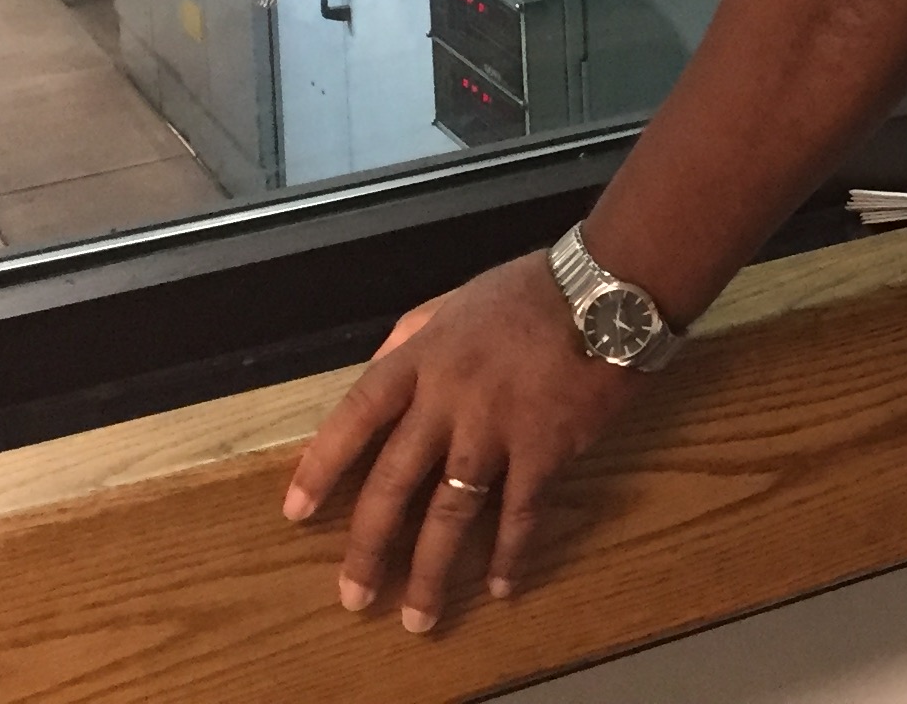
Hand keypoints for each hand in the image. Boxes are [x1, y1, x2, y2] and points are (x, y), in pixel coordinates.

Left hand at [282, 251, 645, 632]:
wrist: (610, 288)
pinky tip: (501, 586)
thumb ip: (412, 333)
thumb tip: (376, 366)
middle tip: (355, 596)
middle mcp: (448, 399)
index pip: (356, 415)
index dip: (322, 466)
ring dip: (432, 571)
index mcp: (422, 358)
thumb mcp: (457, 299)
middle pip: (394, 481)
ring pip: (451, 512)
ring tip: (419, 617)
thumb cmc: (533, 290)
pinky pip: (520, 513)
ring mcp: (496, 427)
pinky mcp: (545, 448)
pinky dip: (510, 554)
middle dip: (369, 546)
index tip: (296, 513)